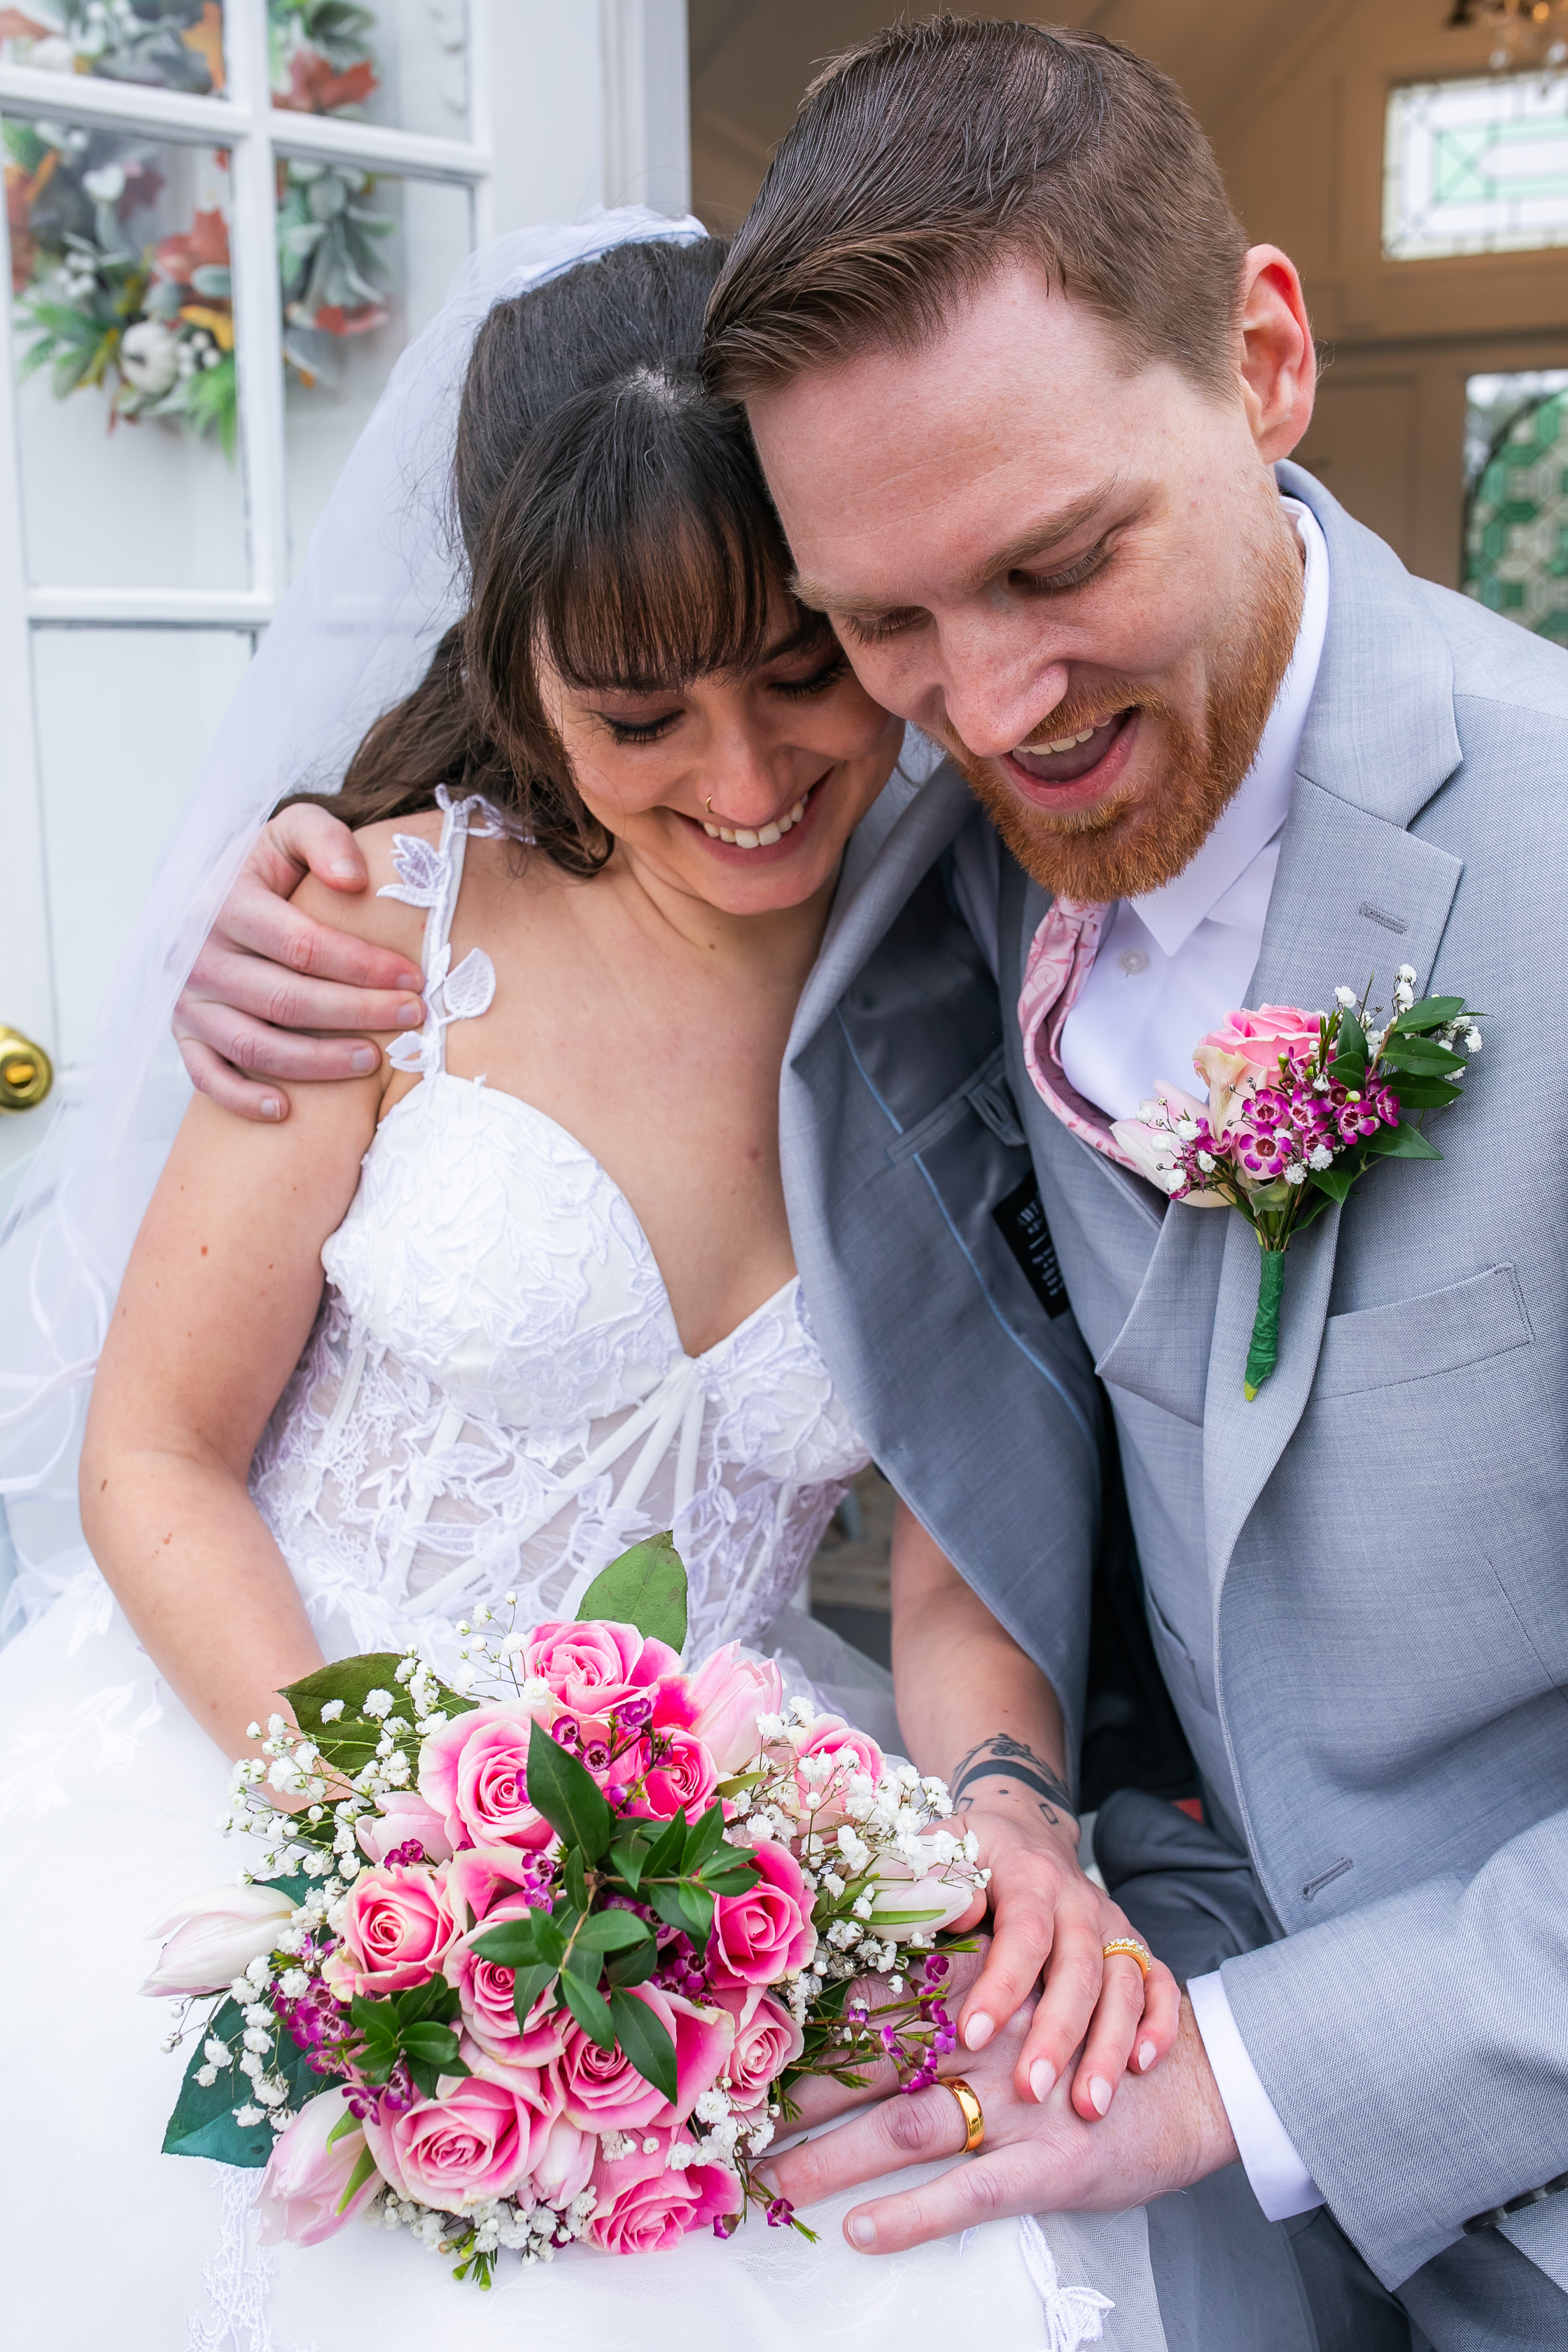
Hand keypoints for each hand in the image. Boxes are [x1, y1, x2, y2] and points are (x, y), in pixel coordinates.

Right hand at [173, 804, 426, 1119]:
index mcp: (224, 903)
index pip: (302, 945)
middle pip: (286, 1000)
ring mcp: (187, 1000)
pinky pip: (207, 1077)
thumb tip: (353, 879)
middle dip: (357, 1013)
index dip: (363, 966)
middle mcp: (198, 955)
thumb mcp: (291, 832)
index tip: (414, 978)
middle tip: (411, 1018)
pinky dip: (243, 1099)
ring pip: (254, 1046)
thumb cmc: (264, 869)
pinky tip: (287, 1110)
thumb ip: (324, 838)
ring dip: (317, 1062)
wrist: (207, 892)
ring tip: (372, 1061)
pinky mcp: (183, 1034)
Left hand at [761, 1993, 1237, 2254]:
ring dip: (831, 2158)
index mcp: (972, 1988)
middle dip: (797, 2097)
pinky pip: (965, 2194)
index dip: (807, 2026)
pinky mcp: (1044, 2164)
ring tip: (771, 2183)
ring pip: (904, 2125)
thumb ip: (951, 1980)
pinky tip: (861, 2230)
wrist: (1196, 2079)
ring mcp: (1012, 2102)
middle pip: (869, 2062)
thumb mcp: (1024, 1984)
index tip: (746, 2051)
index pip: (872, 2000)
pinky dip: (910, 2214)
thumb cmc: (1093, 2032)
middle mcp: (983, 2037)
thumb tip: (867, 1986)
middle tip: (732, 2127)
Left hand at [952, 1796, 1180, 2118]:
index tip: (973, 2036)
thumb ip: (932, 1877)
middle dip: (1058, 2035)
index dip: (1002, 1984)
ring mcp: (1112, 1924)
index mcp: (1028, 1874)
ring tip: (1089, 2106)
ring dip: (1109, 2046)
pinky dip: (1159, 2024)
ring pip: (1124, 1984)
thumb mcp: (938, 1847)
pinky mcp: (1134, 1947)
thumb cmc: (969, 1854)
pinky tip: (1141, 2068)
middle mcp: (1078, 1899)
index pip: (1023, 1930)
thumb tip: (955, 1911)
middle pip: (1079, 1967)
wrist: (1023, 1831)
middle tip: (1031, 2091)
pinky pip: (1161, 1984)